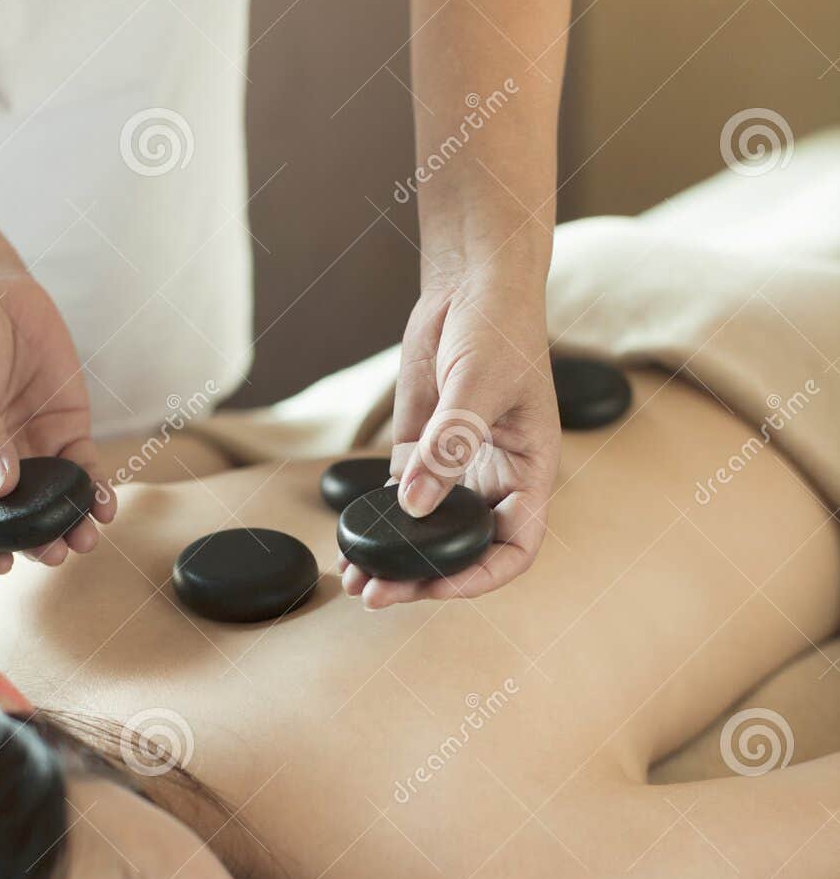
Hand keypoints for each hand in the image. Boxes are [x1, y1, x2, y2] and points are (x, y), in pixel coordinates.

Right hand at [0, 265, 115, 571]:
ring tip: (85, 538)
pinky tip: (104, 504)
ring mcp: (31, 453)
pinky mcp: (66, 434)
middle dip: (35, 540)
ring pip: (52, 503)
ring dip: (69, 524)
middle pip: (13, 518)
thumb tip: (2, 487)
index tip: (2, 565)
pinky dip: (94, 491)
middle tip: (55, 553)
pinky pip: (83, 472)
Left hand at [341, 272, 559, 608]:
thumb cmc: (499, 326)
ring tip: (353, 580)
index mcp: (529, 472)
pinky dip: (376, 525)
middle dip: (421, 578)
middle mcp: (495, 480)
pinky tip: (348, 542)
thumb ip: (448, 445)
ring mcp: (456, 470)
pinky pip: (399, 502)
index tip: (438, 585)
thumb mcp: (478, 383)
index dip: (480, 575)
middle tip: (376, 595)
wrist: (471, 284)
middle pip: (463, 550)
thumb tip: (415, 504)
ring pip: (427, 533)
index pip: (514, 547)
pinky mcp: (422, 453)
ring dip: (392, 559)